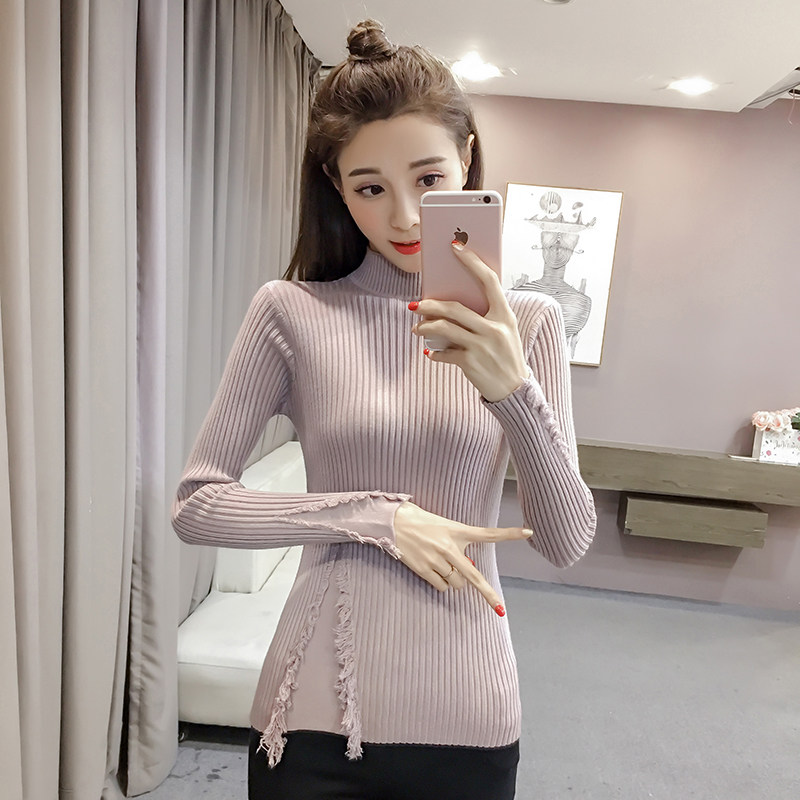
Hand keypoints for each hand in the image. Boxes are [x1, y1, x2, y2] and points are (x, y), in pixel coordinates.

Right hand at [393, 500, 532, 614]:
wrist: (393, 521)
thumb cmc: (420, 520)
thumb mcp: (443, 525)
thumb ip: (457, 544)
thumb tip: (464, 571)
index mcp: (457, 531)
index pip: (488, 533)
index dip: (509, 534)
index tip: (529, 532)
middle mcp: (450, 547)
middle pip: (473, 576)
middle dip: (487, 594)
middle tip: (499, 609)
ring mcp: (437, 560)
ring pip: (456, 583)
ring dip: (454, 580)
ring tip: (442, 565)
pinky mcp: (424, 569)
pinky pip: (441, 586)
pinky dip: (441, 583)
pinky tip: (432, 569)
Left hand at [410, 241, 528, 401]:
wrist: (515, 390)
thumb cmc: (506, 356)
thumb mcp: (505, 331)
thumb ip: (486, 316)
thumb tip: (453, 303)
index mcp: (505, 315)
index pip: (489, 280)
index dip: (472, 261)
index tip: (455, 247)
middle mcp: (495, 328)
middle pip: (455, 308)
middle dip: (430, 305)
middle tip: (415, 304)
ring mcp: (482, 346)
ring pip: (445, 328)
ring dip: (425, 327)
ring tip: (417, 328)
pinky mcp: (471, 363)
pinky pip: (444, 353)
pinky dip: (434, 353)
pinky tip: (430, 352)